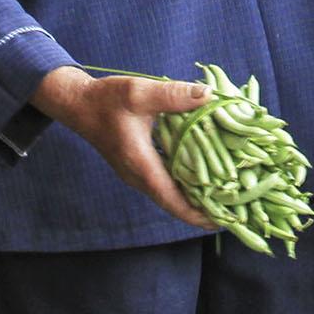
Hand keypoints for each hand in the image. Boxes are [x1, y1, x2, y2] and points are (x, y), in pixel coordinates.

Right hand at [32, 68, 214, 229]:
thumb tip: (208, 95)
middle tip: (235, 209)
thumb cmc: (106, 99)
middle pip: (175, 202)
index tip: (223, 221)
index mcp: (140, 164)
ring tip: (226, 195)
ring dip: (195, 196)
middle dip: (203, 209)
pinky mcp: (139, 165)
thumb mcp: (139, 92)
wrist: (77, 104)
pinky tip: (204, 172)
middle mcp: (139, 175)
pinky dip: (185, 181)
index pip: (172, 201)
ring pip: (170, 193)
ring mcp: (138, 173)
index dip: (198, 214)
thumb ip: (172, 95)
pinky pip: (165, 180)